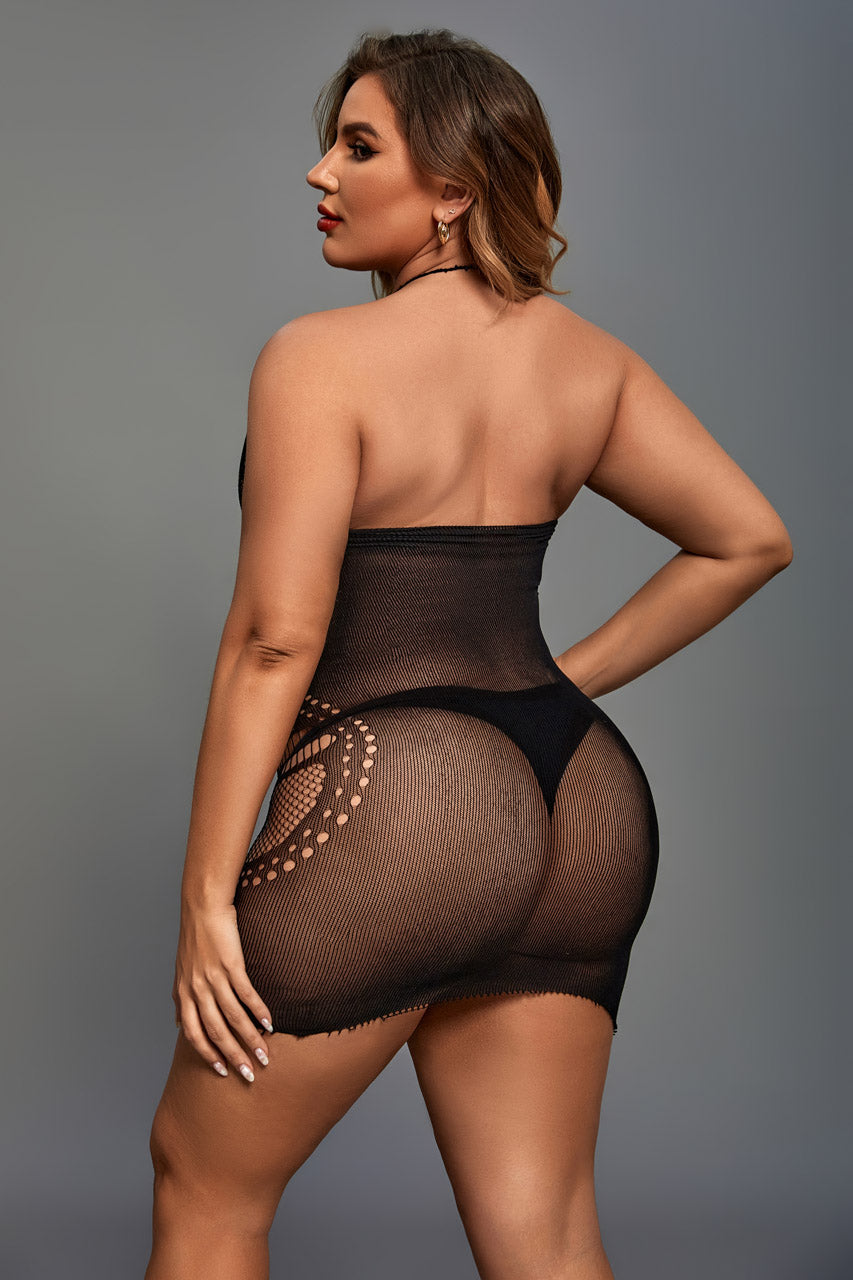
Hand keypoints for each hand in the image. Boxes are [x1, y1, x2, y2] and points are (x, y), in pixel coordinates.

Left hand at [172, 902, 274, 1080]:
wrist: (202, 906)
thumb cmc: (194, 938)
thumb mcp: (180, 973)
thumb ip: (180, 1001)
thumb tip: (178, 1025)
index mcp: (183, 994)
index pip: (194, 1034)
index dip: (208, 1054)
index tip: (222, 1071)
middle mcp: (196, 990)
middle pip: (215, 1031)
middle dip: (233, 1056)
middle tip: (248, 1074)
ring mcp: (213, 978)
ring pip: (233, 1017)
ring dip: (250, 1039)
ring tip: (264, 1054)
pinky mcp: (231, 964)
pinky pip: (246, 994)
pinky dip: (258, 1011)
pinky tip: (269, 1023)